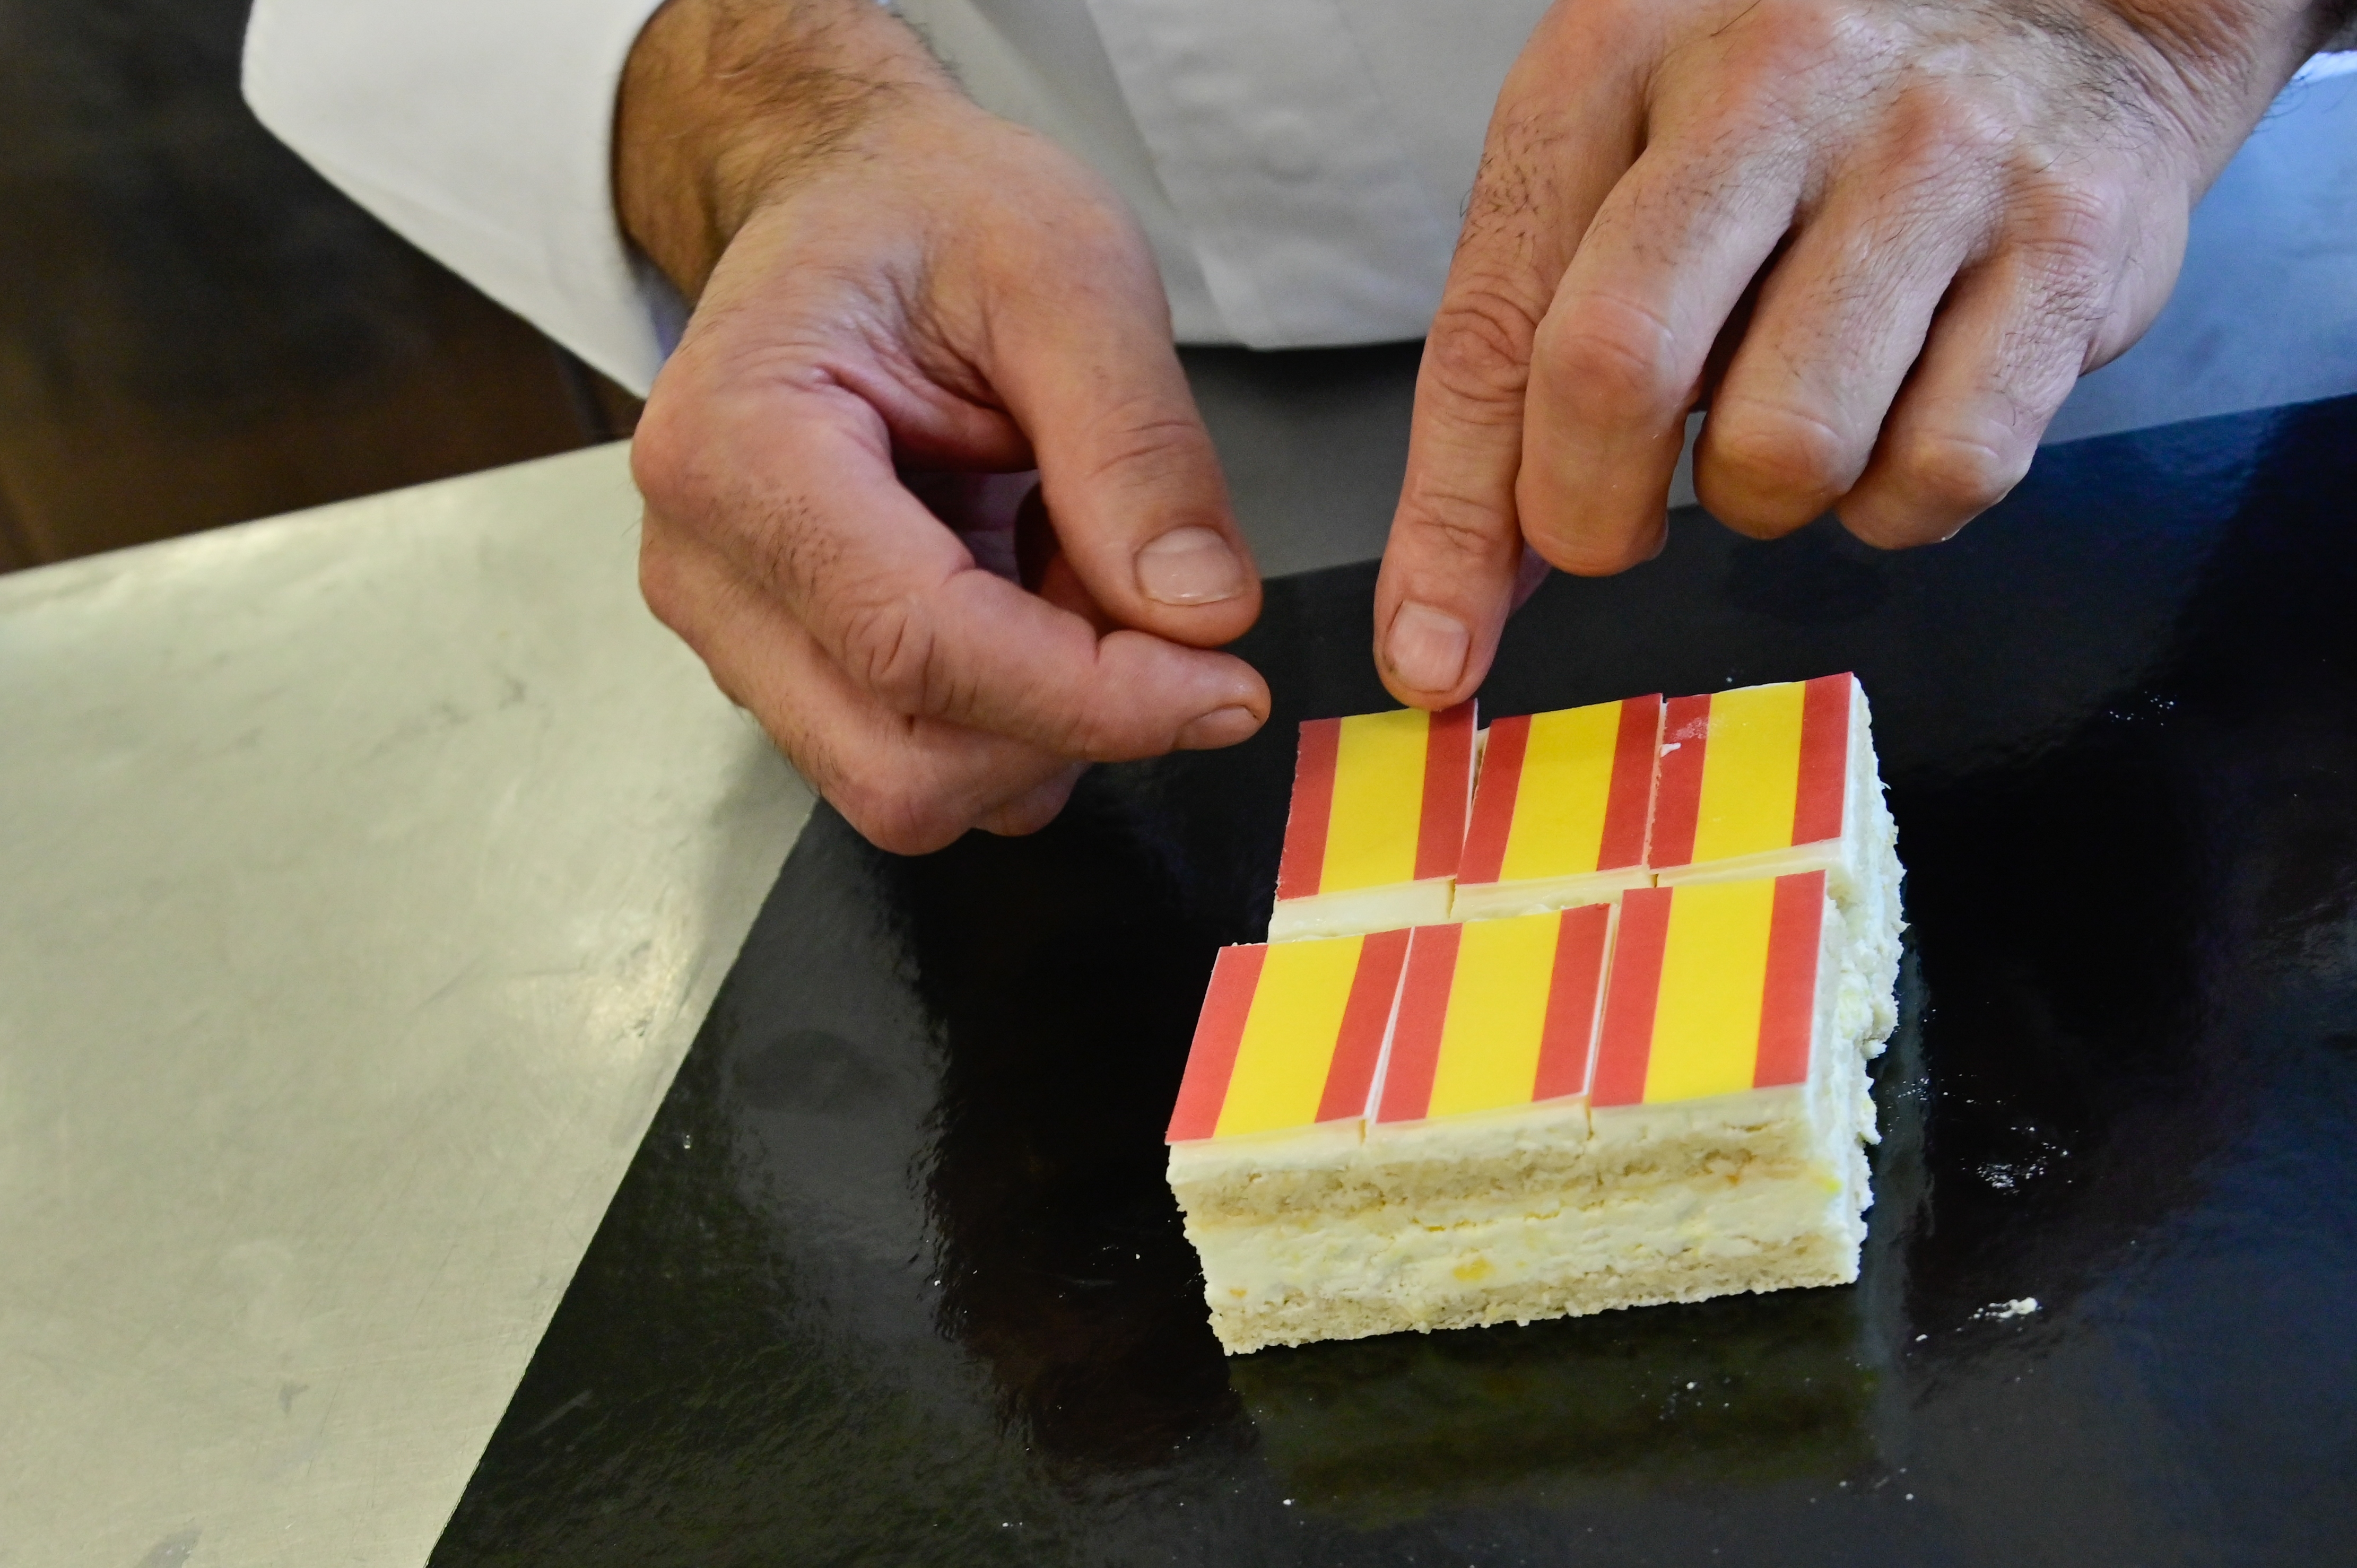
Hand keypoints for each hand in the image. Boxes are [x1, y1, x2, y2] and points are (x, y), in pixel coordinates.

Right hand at [620, 0, 1266, 852]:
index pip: (918, 646)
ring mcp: (732, 631)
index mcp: (737, 448)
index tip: (1227, 687)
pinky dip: (1016, 715)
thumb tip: (1201, 616)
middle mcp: (703, 566)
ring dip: (1045, 721)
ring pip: (910, 784)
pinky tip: (1035, 591)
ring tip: (1077, 560)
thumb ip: (1137, 447)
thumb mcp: (1069, 272)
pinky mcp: (781, 668)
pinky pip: (917, 754)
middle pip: (903, 764)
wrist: (847, 205)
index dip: (1092, 698)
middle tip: (1157, 605)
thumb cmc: (934, 213)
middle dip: (1067, 724)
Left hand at [1375, 0, 2342, 707]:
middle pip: (1617, 376)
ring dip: (1768, 498)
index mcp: (1617, 57)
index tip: (1430, 653)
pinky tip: (1898, 411)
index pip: (1492, 328)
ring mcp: (1936, 155)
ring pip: (1790, 451)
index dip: (1451, 521)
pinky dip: (1900, 500)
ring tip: (1791, 406)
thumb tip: (1455, 597)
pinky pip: (1946, 470)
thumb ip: (1523, 359)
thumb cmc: (1797, 105)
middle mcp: (1776, 81)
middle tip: (1621, 517)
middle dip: (1595, 515)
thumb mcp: (1622, 166)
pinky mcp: (2071, 240)